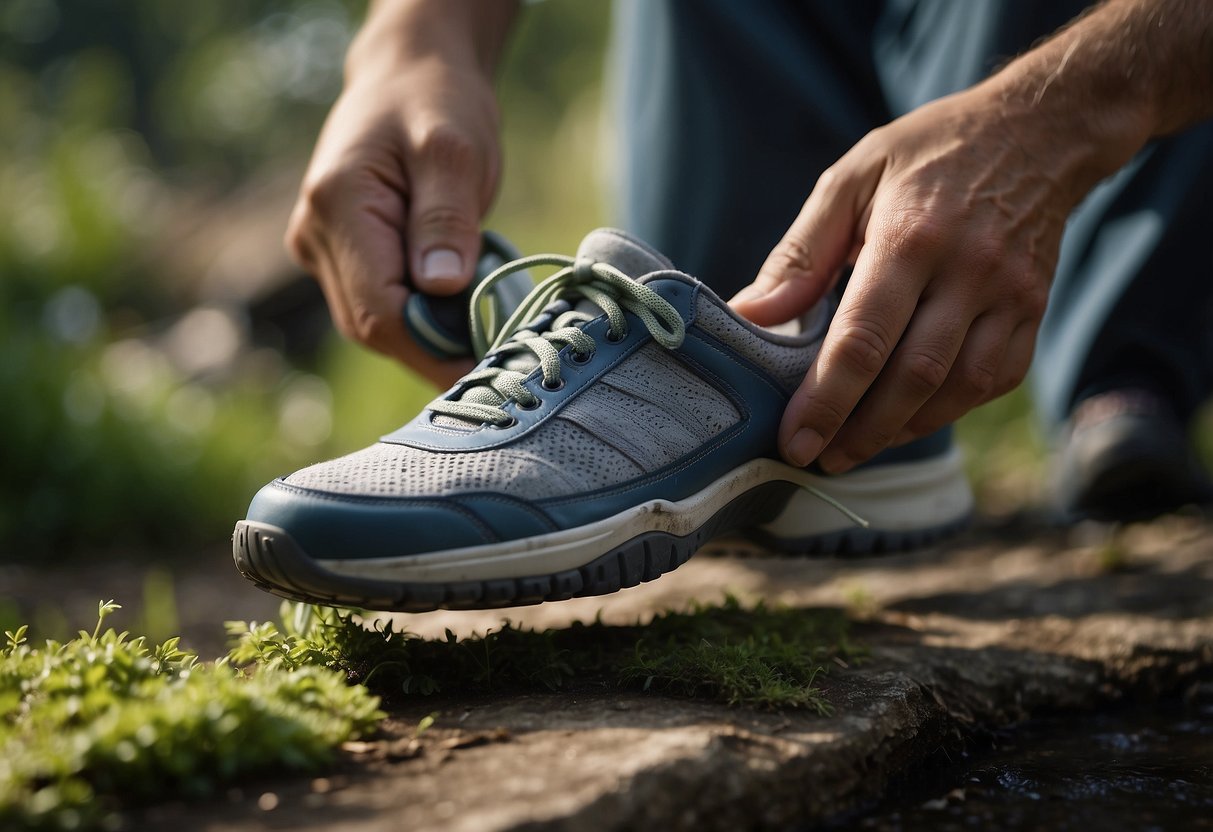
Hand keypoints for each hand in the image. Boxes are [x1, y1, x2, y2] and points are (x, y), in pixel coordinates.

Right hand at [286, 4, 509, 386]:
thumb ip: (446, 220)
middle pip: (373, 326)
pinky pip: (380, 308)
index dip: (433, 348)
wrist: (409, 78)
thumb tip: (443, 290)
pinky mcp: (339, 259)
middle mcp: (314, 235)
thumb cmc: (436, 103)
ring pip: (375, 325)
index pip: (380, 308)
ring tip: (486, 335)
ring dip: (430, 338)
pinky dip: (422, 321)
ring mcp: (320, 250)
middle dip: (435, 349)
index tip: (490, 366)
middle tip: (499, 358)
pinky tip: (463, 316)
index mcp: (337, 205)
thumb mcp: (455, 152)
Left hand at [731, 78, 1134, 473]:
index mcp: (911, 237)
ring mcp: (1011, 295)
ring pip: (959, 388)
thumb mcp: (852, 180)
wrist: (1039, 130)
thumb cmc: (928, 154)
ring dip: (904, 429)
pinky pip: (996, 379)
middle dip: (860, 430)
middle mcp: (969, 271)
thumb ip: (800, 253)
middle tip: (818, 459)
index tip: (795, 440)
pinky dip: (950, 409)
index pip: (864, 338)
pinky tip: (910, 418)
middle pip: (912, 376)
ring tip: (855, 447)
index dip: (826, 399)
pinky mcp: (1034, 310)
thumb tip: (749, 315)